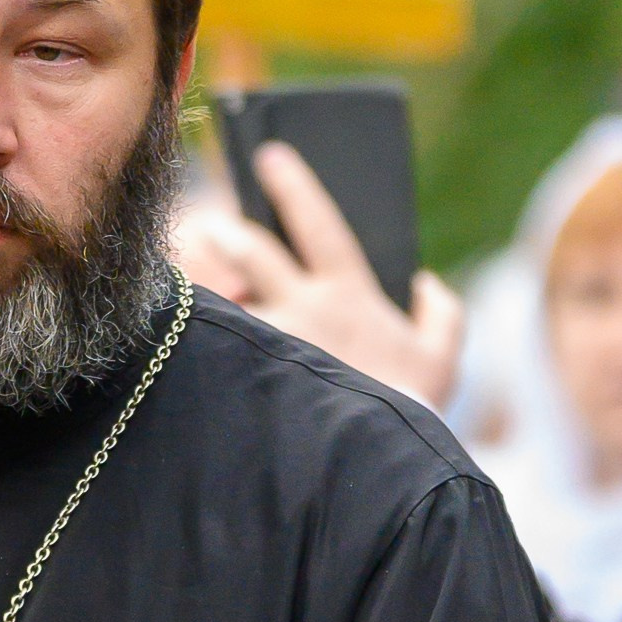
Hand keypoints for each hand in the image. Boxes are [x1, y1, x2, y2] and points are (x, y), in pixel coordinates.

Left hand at [173, 143, 464, 410]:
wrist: (378, 468)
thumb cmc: (411, 411)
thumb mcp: (442, 360)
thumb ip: (443, 315)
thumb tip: (426, 283)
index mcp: (348, 294)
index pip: (316, 221)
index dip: (293, 184)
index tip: (269, 153)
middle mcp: (303, 310)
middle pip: (252, 253)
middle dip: (226, 231)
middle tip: (208, 223)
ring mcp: (270, 344)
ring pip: (224, 302)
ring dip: (206, 290)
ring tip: (184, 282)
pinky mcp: (247, 378)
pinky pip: (216, 349)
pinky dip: (200, 342)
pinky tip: (178, 339)